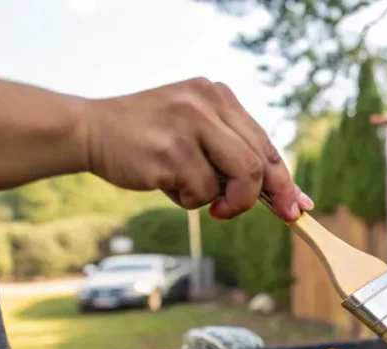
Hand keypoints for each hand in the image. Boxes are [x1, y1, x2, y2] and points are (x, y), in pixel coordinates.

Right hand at [80, 78, 312, 220]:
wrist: (88, 130)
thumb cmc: (147, 139)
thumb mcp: (195, 131)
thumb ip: (232, 152)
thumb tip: (285, 197)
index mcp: (217, 95)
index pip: (264, 143)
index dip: (285, 180)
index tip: (298, 207)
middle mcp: (207, 102)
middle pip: (259, 162)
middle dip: (261, 198)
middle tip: (245, 215)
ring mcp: (190, 124)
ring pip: (240, 178)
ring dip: (225, 201)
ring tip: (199, 198)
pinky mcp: (172, 150)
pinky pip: (202, 191)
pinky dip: (189, 200)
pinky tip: (166, 184)